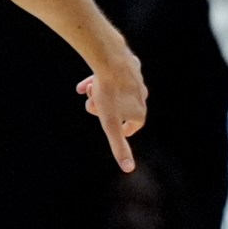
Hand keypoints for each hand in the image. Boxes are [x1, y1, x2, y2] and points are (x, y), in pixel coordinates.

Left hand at [77, 50, 146, 172]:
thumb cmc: (109, 93)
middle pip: (122, 106)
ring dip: (100, 93)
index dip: (125, 129)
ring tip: (86, 91)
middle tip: (91, 105)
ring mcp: (136, 78)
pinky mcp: (129, 63)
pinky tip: (86, 82)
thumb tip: (129, 169)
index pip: (135, 124)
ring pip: (117, 90)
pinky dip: (100, 80)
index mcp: (140, 110)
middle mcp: (141, 94)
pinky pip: (114, 75)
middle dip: (105, 109)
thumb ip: (119, 146)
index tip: (118, 130)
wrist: (110, 59)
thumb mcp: (110, 124)